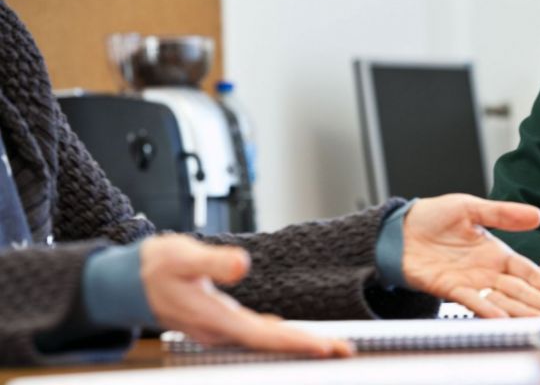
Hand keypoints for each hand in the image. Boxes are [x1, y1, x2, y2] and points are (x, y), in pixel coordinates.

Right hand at [141, 234, 353, 356]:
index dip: (295, 341)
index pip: (263, 335)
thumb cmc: (154, 267)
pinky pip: (255, 335)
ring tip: (329, 346)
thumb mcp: (181, 255)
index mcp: (214, 318)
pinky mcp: (218, 323)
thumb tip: (241, 264)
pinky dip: (277, 336)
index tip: (326, 346)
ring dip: (296, 344)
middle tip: (346, 350)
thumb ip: (212, 260)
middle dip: (308, 347)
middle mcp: (219, 331)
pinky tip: (289, 334)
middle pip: (270, 344)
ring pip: (264, 342)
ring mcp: (218, 330)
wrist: (127, 282)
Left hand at [401, 194, 539, 317]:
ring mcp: (469, 282)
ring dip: (523, 312)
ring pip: (503, 301)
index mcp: (496, 253)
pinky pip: (472, 301)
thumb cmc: (433, 217)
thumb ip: (503, 213)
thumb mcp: (471, 207)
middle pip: (522, 292)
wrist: (398, 229)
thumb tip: (537, 214)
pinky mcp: (449, 288)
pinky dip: (487, 309)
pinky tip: (503, 318)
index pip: (530, 272)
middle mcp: (486, 272)